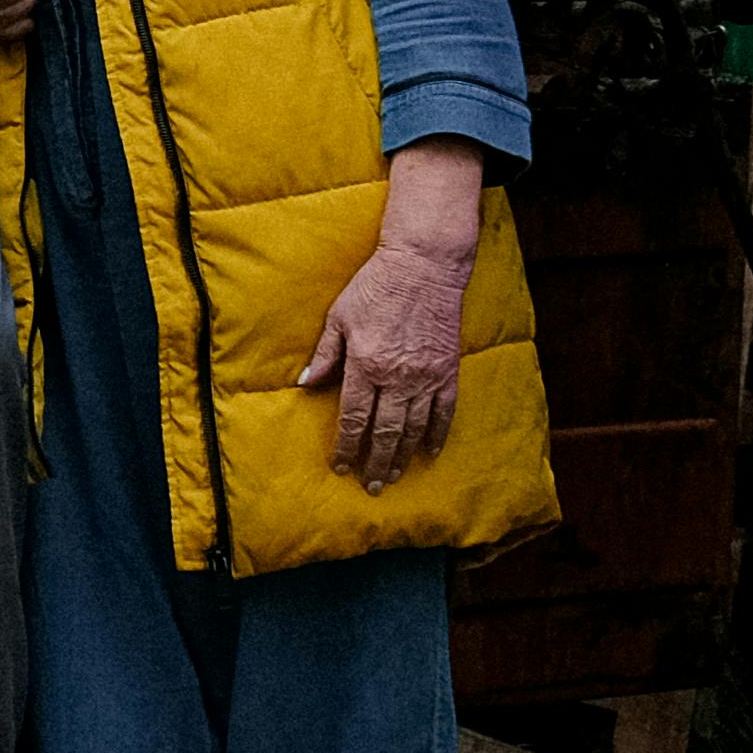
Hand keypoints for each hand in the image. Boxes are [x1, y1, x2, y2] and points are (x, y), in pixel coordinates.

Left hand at [300, 224, 475, 490]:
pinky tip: (428, 453)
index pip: (353, 417)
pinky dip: (436, 435)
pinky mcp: (448, 371)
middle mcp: (397, 376)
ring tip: (393, 477)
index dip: (346, 446)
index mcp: (365, 363)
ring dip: (402, 457)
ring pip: (414, 428)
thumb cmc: (375, 287)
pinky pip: (444, 412)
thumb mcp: (339, 316)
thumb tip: (305, 383)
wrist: (423, 266)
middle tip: (371, 486)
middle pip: (385, 432)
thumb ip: (325, 354)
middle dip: (375, 462)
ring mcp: (426, 375)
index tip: (340, 466)